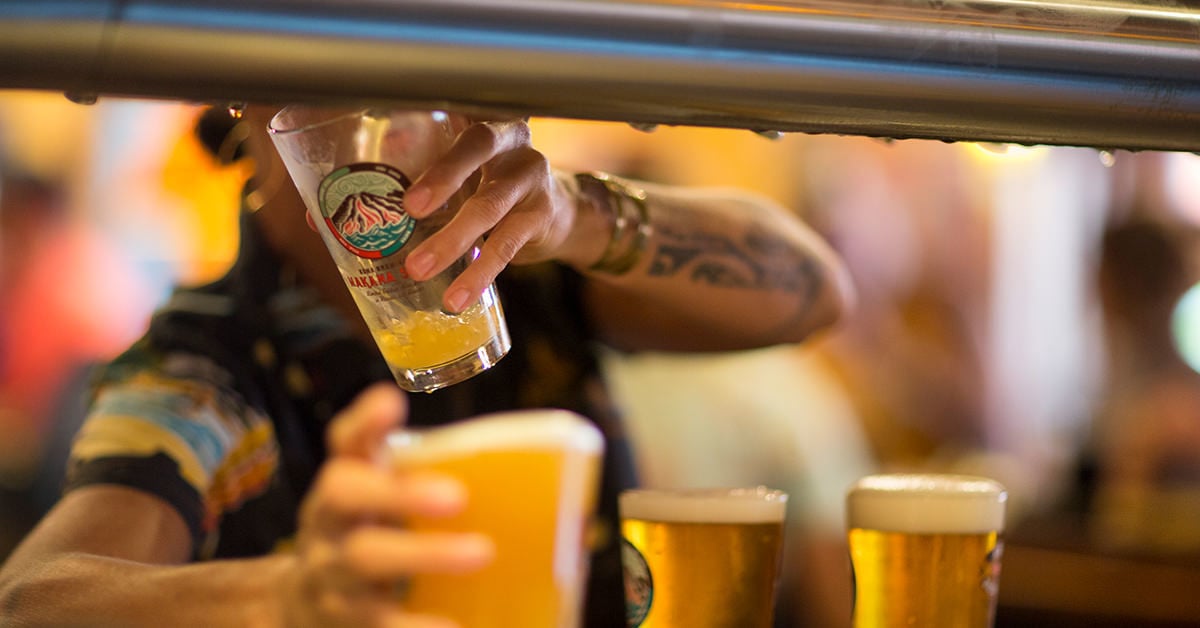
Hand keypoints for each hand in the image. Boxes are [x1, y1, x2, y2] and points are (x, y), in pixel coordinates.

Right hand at [280, 384, 493, 627]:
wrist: (305, 605)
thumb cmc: (366, 533)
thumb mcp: (377, 494)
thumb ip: (414, 466)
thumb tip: (488, 445)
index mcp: (343, 482)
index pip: (343, 441)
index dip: (363, 421)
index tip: (391, 403)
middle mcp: (328, 522)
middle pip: (346, 496)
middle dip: (401, 492)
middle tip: (458, 495)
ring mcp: (330, 573)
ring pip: (365, 560)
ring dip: (425, 555)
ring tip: (481, 553)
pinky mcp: (345, 621)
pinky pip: (377, 623)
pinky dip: (415, 626)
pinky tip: (455, 626)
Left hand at [399, 118, 580, 311]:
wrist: (558, 213)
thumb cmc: (493, 187)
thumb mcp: (466, 173)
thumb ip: (423, 178)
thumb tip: (344, 210)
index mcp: (484, 124)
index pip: (455, 116)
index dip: (429, 134)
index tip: (400, 161)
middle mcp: (512, 142)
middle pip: (477, 147)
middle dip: (442, 178)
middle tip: (409, 209)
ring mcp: (532, 177)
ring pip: (489, 205)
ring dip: (452, 239)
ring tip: (419, 269)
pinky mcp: (541, 214)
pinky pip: (506, 245)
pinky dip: (479, 272)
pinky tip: (458, 297)